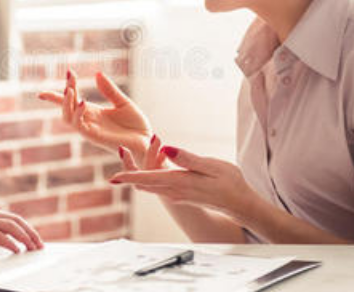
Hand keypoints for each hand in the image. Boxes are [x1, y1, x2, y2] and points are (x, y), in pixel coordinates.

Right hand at [0, 205, 44, 253]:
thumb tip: (0, 242)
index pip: (12, 217)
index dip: (26, 228)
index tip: (34, 239)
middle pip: (15, 220)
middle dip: (30, 233)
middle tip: (39, 245)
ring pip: (10, 226)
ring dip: (24, 238)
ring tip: (32, 248)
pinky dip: (10, 243)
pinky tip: (16, 250)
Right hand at [38, 70, 152, 160]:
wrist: (148, 142)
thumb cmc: (136, 126)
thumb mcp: (123, 102)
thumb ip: (109, 90)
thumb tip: (97, 73)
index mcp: (93, 112)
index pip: (70, 102)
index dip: (56, 95)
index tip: (51, 83)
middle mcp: (88, 121)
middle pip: (65, 108)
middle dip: (62, 94)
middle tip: (70, 76)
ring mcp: (91, 130)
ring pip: (68, 118)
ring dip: (66, 104)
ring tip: (70, 90)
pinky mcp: (96, 137)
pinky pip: (80, 126)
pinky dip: (78, 114)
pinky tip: (83, 102)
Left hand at [110, 146, 257, 221]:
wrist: (241, 204)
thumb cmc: (230, 183)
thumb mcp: (212, 166)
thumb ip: (187, 158)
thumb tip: (167, 148)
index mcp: (180, 182)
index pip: (148, 179)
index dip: (129, 177)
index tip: (113, 177)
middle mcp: (174, 191)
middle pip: (144, 183)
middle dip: (129, 171)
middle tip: (121, 151)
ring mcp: (176, 195)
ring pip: (149, 185)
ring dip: (138, 172)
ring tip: (129, 155)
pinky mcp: (180, 194)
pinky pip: (158, 186)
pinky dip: (150, 175)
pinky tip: (152, 163)